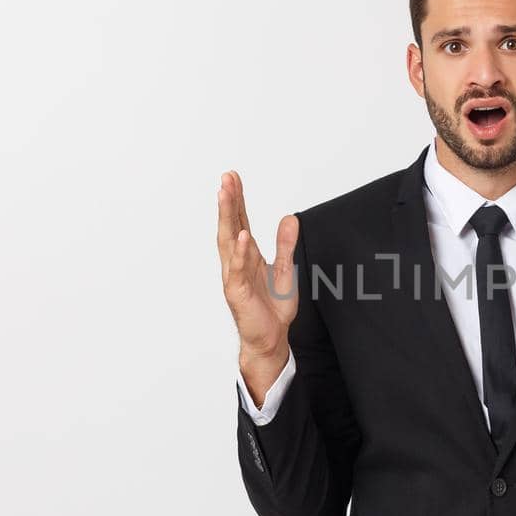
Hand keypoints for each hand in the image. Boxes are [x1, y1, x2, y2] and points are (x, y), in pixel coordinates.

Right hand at [217, 170, 298, 398]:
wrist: (272, 338)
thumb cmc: (273, 308)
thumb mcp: (286, 269)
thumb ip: (286, 244)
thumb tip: (290, 218)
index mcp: (247, 255)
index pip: (240, 221)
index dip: (237, 199)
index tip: (233, 177)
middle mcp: (236, 262)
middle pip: (230, 225)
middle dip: (228, 201)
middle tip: (226, 177)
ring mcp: (233, 276)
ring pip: (228, 242)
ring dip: (226, 217)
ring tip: (225, 194)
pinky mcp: (237, 292)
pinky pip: (237, 269)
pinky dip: (239, 252)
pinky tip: (241, 235)